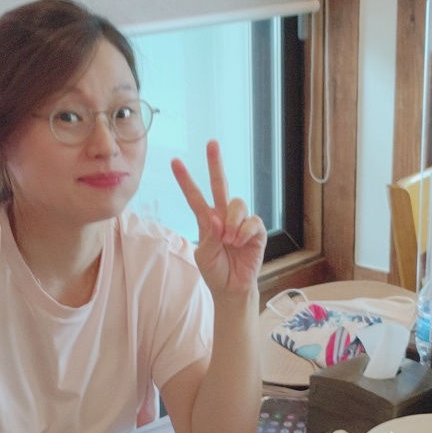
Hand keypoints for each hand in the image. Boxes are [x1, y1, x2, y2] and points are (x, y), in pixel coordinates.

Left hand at [171, 141, 265, 297]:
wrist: (231, 289)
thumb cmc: (215, 271)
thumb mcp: (203, 256)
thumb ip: (209, 237)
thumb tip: (218, 219)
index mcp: (207, 220)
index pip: (195, 196)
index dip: (185, 180)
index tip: (175, 162)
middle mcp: (224, 216)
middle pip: (220, 185)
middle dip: (215, 164)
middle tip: (212, 143)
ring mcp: (241, 223)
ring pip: (238, 203)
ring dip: (232, 220)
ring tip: (229, 239)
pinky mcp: (256, 232)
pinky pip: (252, 221)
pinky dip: (244, 231)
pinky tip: (239, 242)